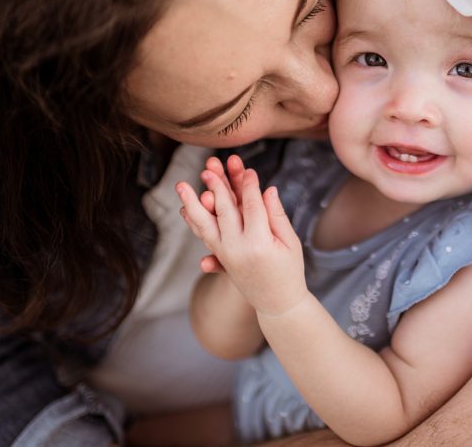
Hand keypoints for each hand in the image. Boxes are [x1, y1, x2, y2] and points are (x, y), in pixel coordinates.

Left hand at [178, 155, 307, 315]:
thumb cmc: (289, 270)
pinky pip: (204, 235)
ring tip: (181, 185)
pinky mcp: (221, 257)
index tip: (249, 169)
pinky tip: (185, 207)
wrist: (277, 303)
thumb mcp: (290, 242)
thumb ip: (277, 216)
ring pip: (205, 224)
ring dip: (192, 203)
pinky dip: (194, 221)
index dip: (250, 186)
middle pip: (225, 210)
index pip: (252, 206)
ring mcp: (225, 254)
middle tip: (209, 167)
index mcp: (259, 243)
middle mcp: (237, 248)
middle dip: (217, 186)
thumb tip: (268, 190)